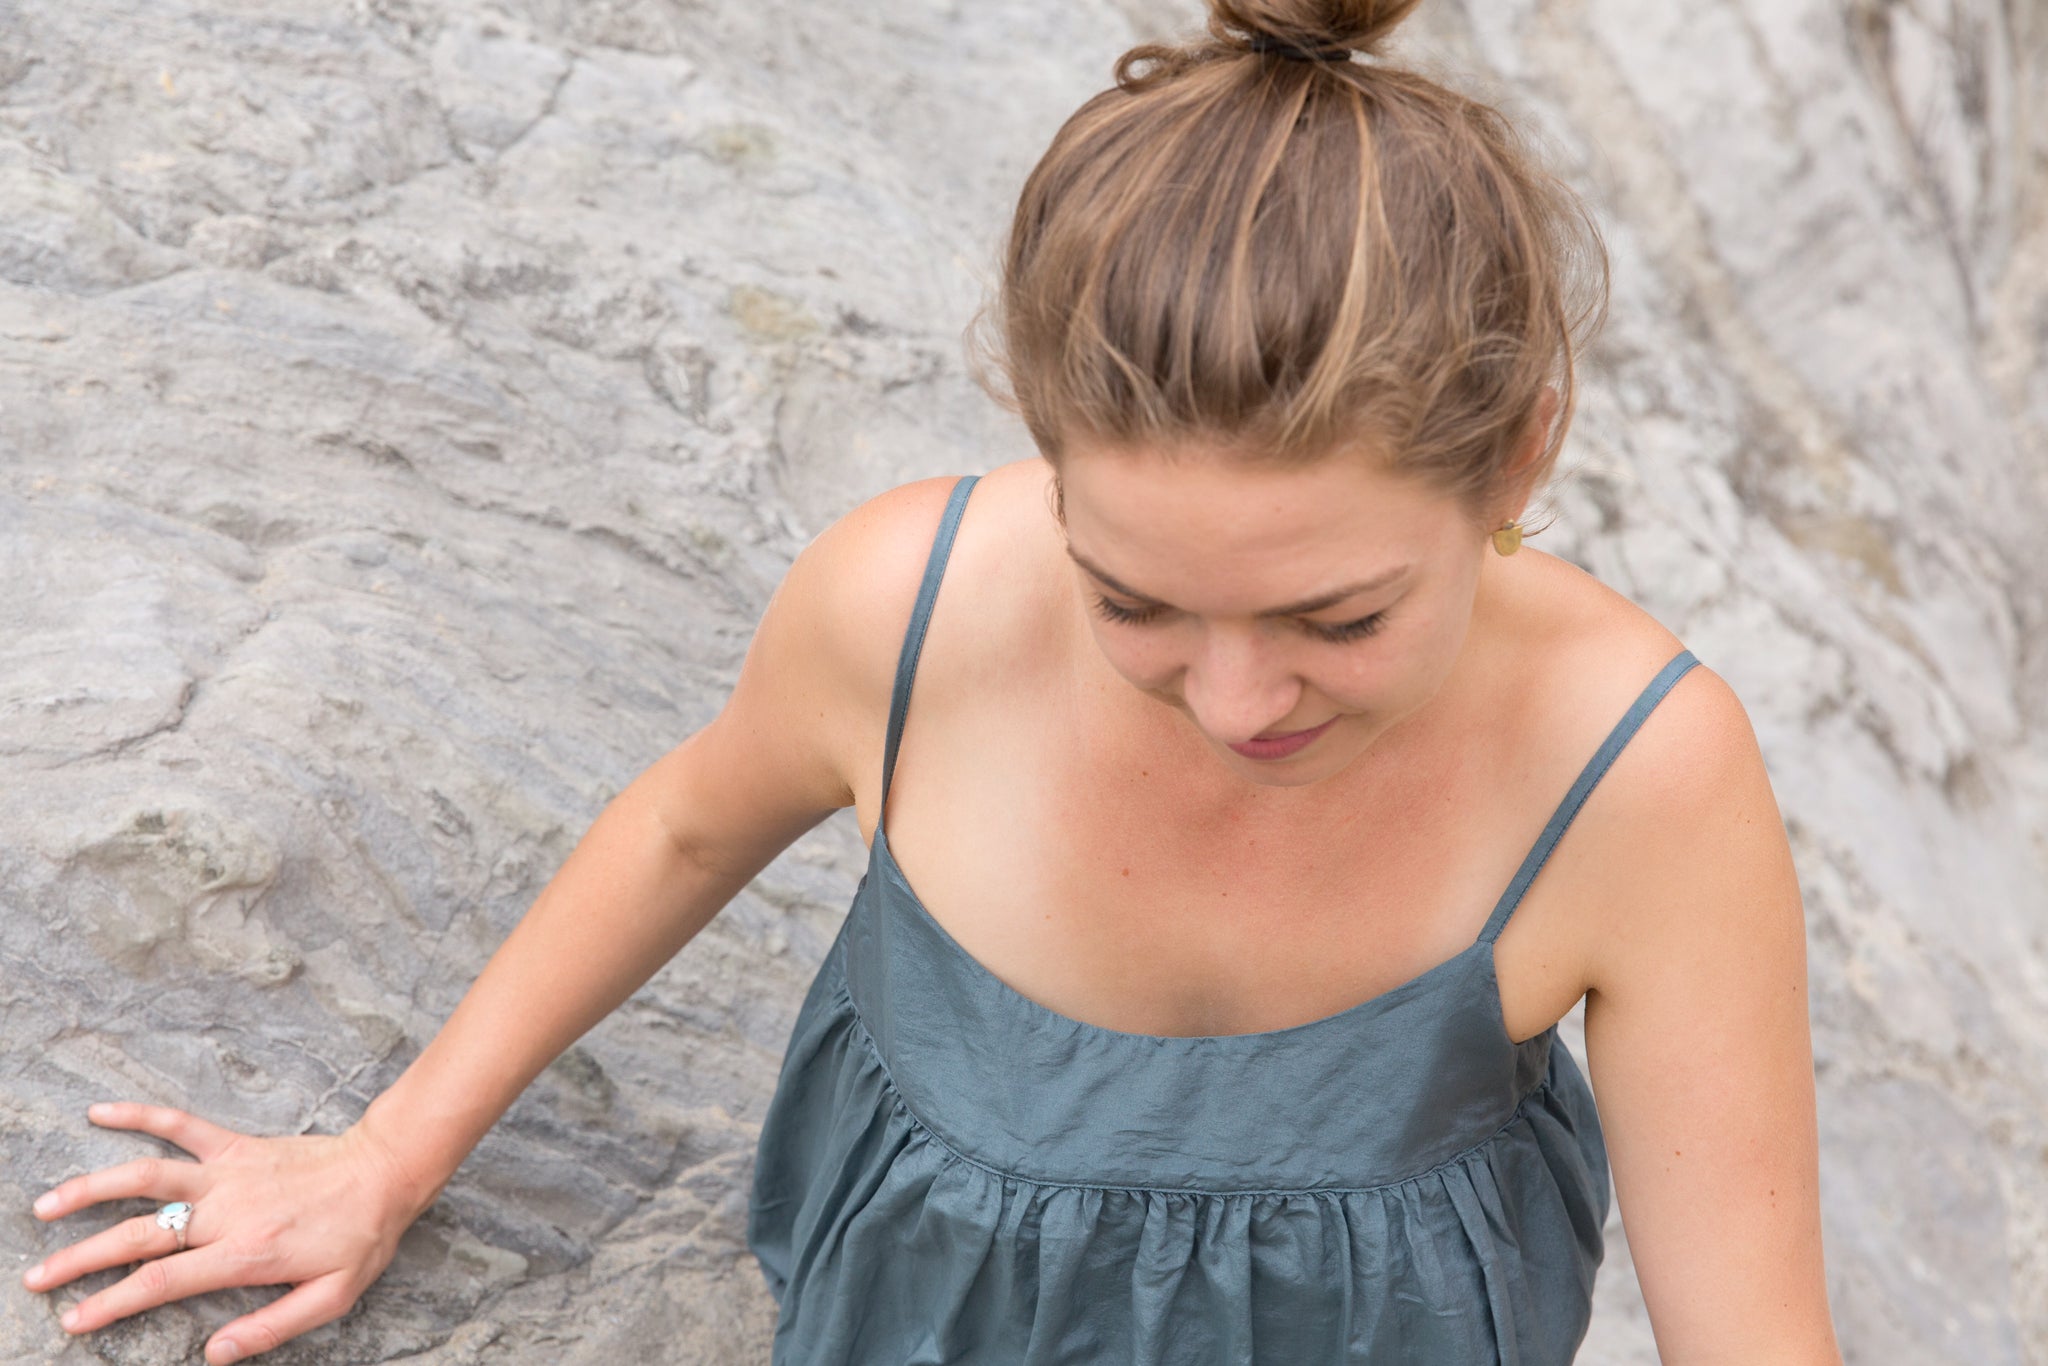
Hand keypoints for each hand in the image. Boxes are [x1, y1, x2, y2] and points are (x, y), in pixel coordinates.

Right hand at [22, 1101, 425, 1364]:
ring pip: (147, 1177)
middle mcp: (228, 1212)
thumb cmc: (360, 1236)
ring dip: (92, 1187)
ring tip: (46, 1205)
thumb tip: (215, 1355)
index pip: (162, 1282)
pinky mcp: (237, 1145)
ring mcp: (229, 1173)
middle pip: (140, 1235)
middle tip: (38, 1278)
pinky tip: (101, 1111)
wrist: (387, 1170)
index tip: (74, 1319)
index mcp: (245, 1253)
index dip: (112, 1302)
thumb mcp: (332, 1297)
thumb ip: (271, 1328)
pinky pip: (182, 1125)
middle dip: (82, 1258)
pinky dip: (141, 1115)